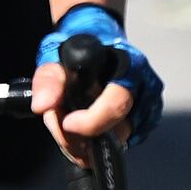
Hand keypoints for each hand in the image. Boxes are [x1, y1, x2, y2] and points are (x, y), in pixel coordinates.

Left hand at [33, 5, 156, 148]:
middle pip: (117, 131)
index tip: (66, 123)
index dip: (91, 121)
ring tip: (68, 119)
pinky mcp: (142, 124)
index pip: (118, 103)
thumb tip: (43, 106)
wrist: (93, 43)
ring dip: (84, 141)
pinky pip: (116, 146)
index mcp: (129, 65)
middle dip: (80, 135)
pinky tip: (82, 126)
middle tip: (58, 120)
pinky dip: (94, 144)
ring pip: (115, 143)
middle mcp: (145, 88)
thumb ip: (48, 78)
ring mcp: (147, 108)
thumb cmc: (77, 47)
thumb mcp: (55, 54)